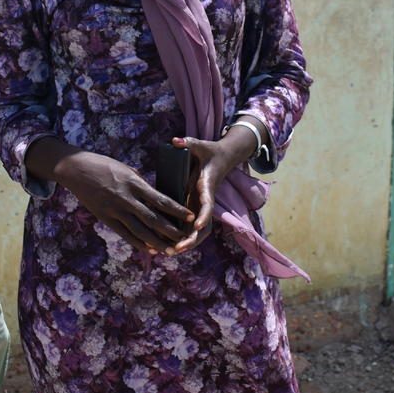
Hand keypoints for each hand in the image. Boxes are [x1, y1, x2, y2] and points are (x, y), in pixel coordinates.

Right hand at [55, 150, 193, 254]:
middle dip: (171, 230)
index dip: (177, 210)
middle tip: (185, 239)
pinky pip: (125, 234)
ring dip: (157, 242)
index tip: (190, 216)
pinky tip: (151, 249)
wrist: (76, 170)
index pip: (160, 200)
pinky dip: (139, 243)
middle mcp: (126, 199)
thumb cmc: (105, 166)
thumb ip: (141, 185)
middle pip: (153, 219)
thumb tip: (157, 198)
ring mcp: (115, 210)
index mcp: (134, 183)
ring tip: (171, 250)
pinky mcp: (106, 218)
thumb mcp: (127, 170)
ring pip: (140, 231)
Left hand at [167, 132, 252, 253]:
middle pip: (204, 225)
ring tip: (171, 252)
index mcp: (207, 186)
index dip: (204, 215)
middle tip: (178, 248)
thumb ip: (189, 142)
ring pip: (198, 231)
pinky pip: (191, 227)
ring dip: (187, 242)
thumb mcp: (201, 145)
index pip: (208, 204)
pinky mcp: (196, 207)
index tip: (198, 225)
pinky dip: (183, 237)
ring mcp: (201, 206)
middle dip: (192, 238)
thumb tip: (176, 141)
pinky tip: (170, 246)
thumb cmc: (210, 151)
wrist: (223, 157)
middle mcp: (205, 200)